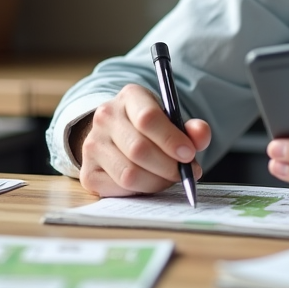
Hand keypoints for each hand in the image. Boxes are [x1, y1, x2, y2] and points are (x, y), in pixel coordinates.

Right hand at [72, 83, 211, 196]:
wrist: (118, 135)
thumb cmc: (152, 128)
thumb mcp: (173, 120)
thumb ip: (192, 128)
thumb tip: (200, 135)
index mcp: (130, 96)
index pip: (147, 118)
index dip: (171, 139)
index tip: (189, 154)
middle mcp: (105, 117)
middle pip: (138, 149)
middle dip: (168, 166)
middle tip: (185, 173)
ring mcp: (92, 144)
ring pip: (129, 173)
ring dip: (157, 182)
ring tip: (169, 178)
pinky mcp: (87, 171)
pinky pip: (119, 189)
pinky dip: (140, 190)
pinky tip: (149, 181)